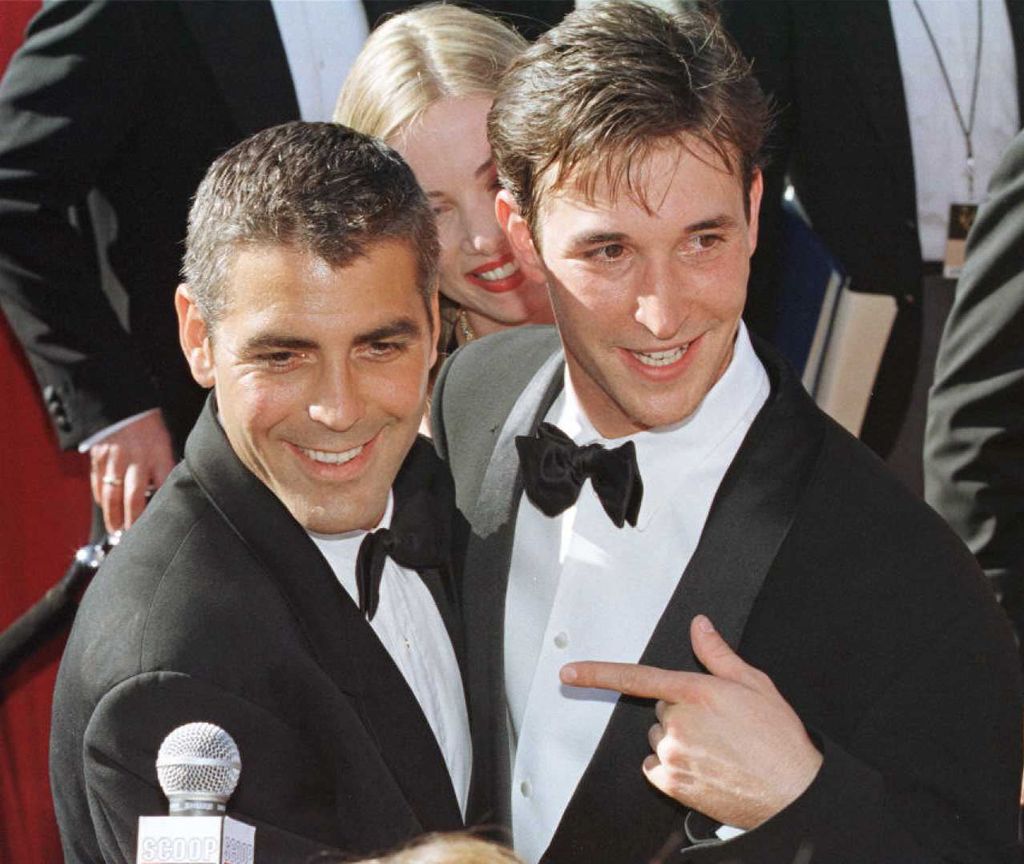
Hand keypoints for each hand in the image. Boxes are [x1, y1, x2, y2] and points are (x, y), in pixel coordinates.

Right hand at [89, 412, 174, 532]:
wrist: (122, 401)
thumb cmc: (148, 425)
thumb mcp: (165, 442)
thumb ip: (165, 466)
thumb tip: (168, 491)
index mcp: (158, 453)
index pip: (163, 485)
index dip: (160, 507)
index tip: (160, 524)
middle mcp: (135, 458)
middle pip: (133, 497)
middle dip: (132, 520)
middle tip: (132, 537)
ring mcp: (114, 459)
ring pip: (112, 495)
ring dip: (113, 516)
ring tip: (117, 531)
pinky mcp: (98, 457)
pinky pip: (97, 483)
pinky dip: (101, 499)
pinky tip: (106, 508)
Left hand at [560, 614, 821, 829]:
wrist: (792, 791)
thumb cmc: (777, 739)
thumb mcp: (753, 684)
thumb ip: (717, 653)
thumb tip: (699, 625)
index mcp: (694, 692)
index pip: (636, 677)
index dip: (597, 673)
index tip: (569, 672)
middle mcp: (678, 722)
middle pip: (660, 709)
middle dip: (680, 713)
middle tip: (716, 725)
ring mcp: (672, 754)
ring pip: (658, 739)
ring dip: (676, 741)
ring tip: (715, 749)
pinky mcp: (671, 783)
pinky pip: (655, 767)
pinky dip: (671, 767)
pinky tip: (703, 768)